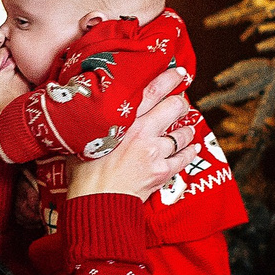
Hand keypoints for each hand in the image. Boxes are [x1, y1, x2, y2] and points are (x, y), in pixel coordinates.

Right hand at [69, 69, 202, 201]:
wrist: (96, 202)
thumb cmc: (85, 172)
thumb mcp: (83, 140)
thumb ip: (92, 124)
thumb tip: (81, 110)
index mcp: (125, 121)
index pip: (152, 92)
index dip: (169, 79)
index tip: (179, 72)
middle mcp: (144, 133)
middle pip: (174, 108)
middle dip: (181, 102)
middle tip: (181, 101)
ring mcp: (156, 153)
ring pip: (182, 133)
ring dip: (186, 128)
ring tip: (186, 126)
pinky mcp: (162, 172)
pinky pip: (184, 158)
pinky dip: (190, 151)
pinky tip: (192, 147)